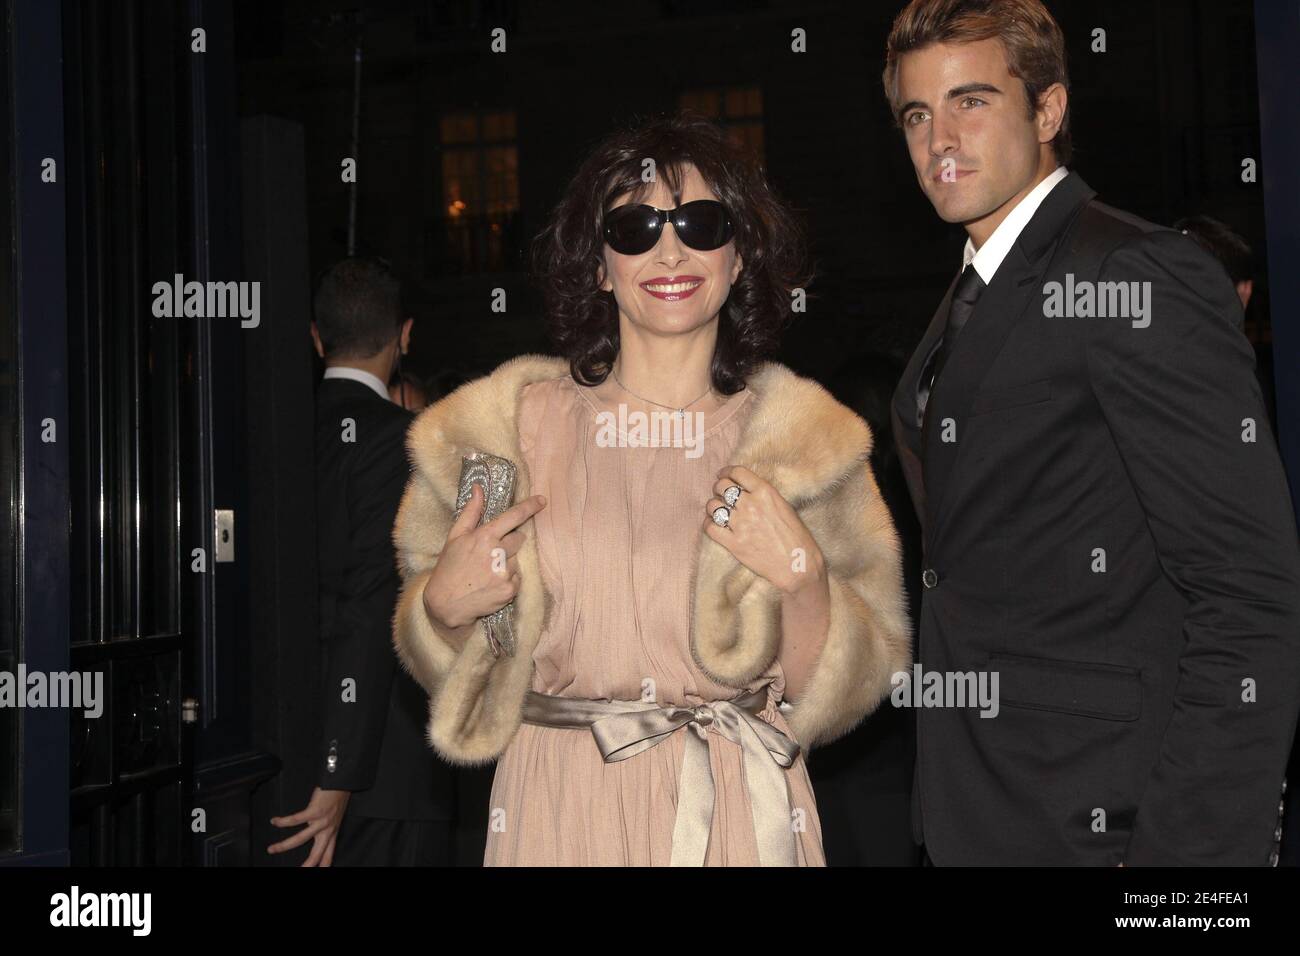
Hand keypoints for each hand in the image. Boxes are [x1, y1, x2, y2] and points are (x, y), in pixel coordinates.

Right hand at [268, 787, 350, 865]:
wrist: (343, 782)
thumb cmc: (338, 797)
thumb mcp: (336, 818)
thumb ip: (327, 829)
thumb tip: (317, 837)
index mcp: (332, 833)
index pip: (328, 856)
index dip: (321, 866)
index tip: (311, 870)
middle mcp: (328, 830)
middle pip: (316, 854)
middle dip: (305, 865)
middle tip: (296, 870)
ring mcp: (321, 821)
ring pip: (300, 839)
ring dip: (283, 846)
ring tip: (272, 849)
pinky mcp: (314, 811)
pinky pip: (295, 820)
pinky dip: (283, 822)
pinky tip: (275, 821)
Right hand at [423, 483, 546, 629]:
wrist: (446, 604)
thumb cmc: (449, 567)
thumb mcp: (455, 537)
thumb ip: (471, 511)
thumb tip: (479, 488)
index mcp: (485, 537)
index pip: (514, 517)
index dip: (530, 507)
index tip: (542, 500)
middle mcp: (498, 553)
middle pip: (519, 539)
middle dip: (509, 543)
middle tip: (490, 553)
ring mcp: (505, 573)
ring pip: (516, 560)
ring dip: (506, 563)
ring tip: (486, 572)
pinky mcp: (510, 590)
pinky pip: (517, 578)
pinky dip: (507, 580)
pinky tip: (490, 583)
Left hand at [704, 465, 825, 594]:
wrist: (798, 565)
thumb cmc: (797, 537)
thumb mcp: (785, 507)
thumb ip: (764, 496)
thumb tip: (746, 491)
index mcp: (766, 493)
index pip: (737, 472)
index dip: (726, 472)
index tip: (723, 475)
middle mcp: (751, 505)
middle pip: (722, 486)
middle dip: (718, 488)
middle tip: (720, 493)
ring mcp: (741, 524)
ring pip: (713, 506)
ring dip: (713, 506)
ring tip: (717, 510)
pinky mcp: (734, 543)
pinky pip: (710, 527)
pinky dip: (708, 524)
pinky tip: (713, 524)